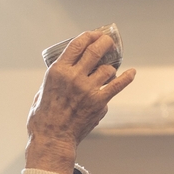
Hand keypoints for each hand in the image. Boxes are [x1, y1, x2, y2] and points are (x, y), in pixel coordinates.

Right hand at [25, 31, 135, 173]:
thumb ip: (58, 78)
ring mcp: (88, 90)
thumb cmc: (44, 117)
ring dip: (110, 67)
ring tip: (109, 69)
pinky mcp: (99, 103)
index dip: (89, 36)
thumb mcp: (43, 89)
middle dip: (105, 42)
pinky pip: (117, 85)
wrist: (53, 138)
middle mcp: (74, 77)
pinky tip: (131, 72)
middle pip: (95, 51)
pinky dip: (126, 77)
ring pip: (107, 69)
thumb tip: (70, 69)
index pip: (77, 44)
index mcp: (58, 71)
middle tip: (109, 42)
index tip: (95, 34)